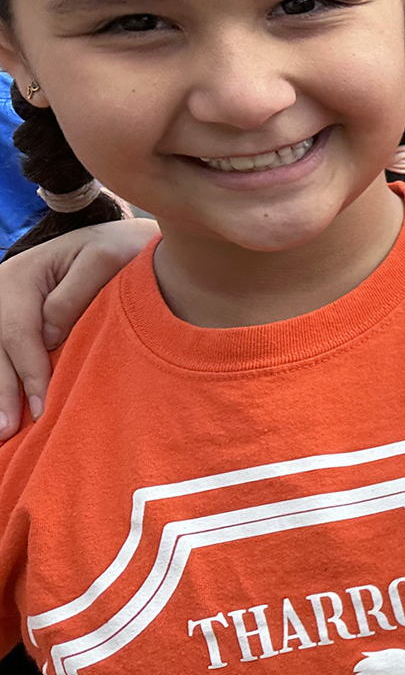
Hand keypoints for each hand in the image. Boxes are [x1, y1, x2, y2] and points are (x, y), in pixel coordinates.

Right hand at [0, 218, 156, 437]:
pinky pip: (4, 353)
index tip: (41, 406)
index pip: (17, 331)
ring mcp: (4, 309)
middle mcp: (3, 291)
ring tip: (4, 431)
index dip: (28, 371)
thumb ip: (74, 294)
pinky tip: (7, 407)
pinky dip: (6, 379)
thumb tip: (49, 334)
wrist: (121, 243)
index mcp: (20, 276)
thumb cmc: (118, 251)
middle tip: (7, 431)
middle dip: (3, 392)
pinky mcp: (14, 324)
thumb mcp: (104, 259)